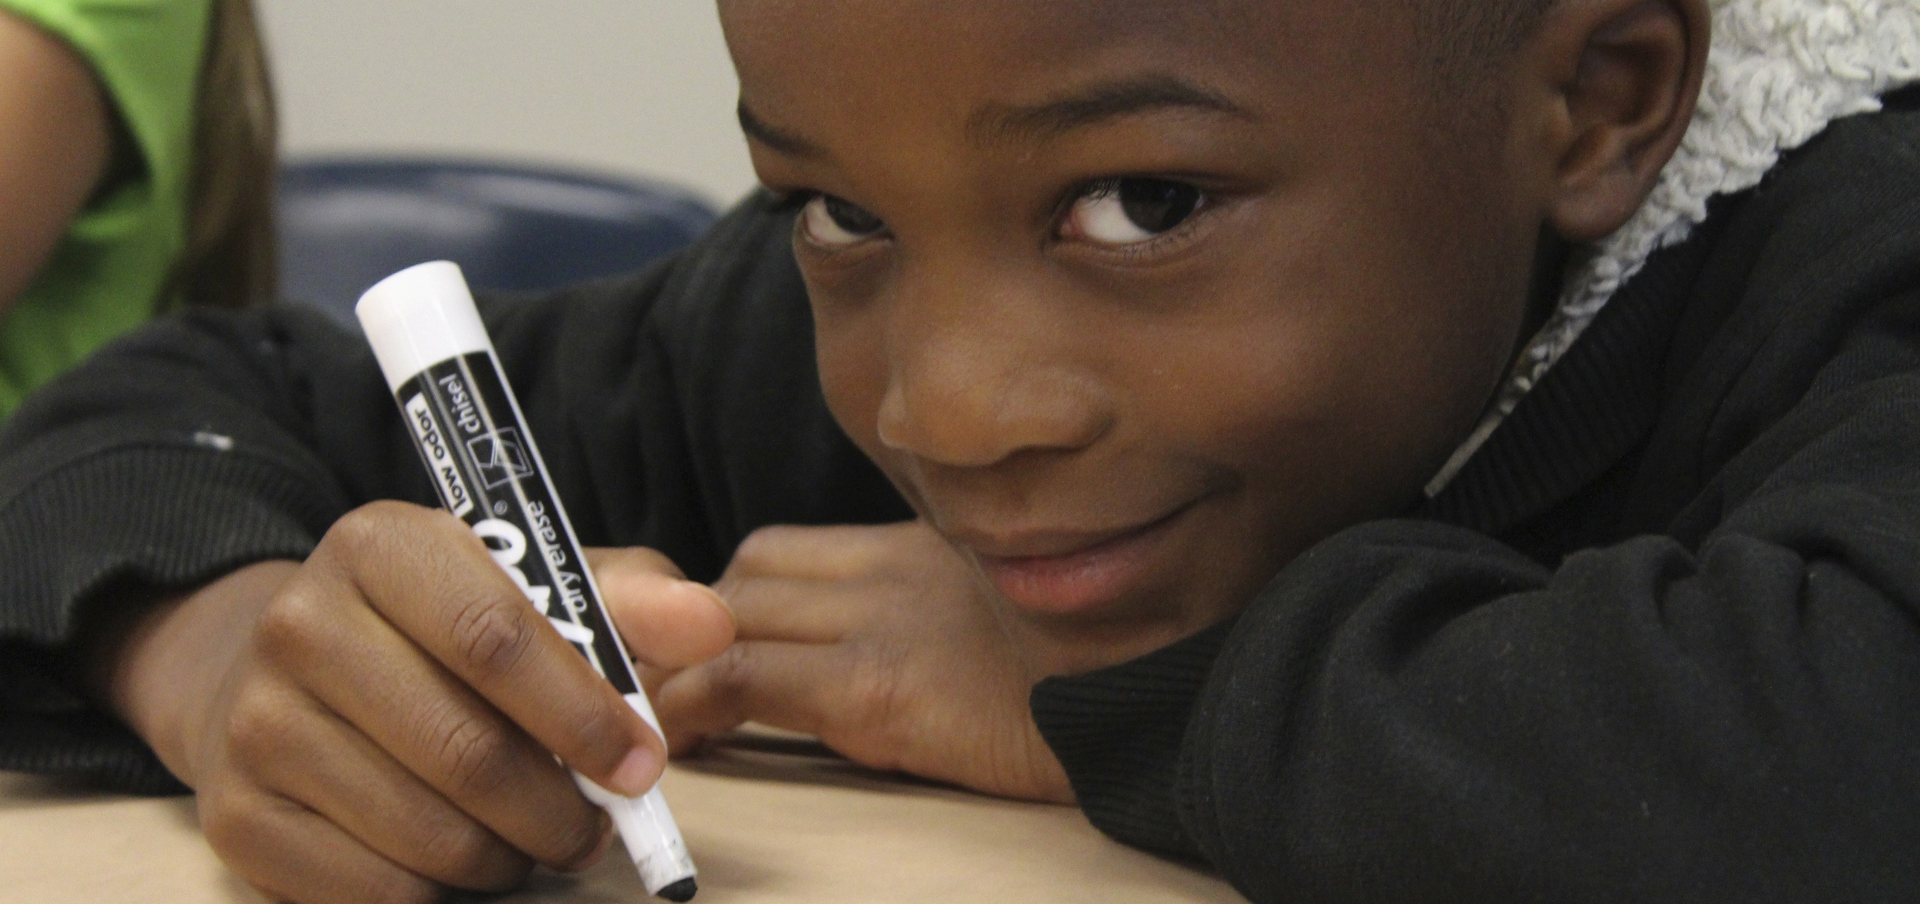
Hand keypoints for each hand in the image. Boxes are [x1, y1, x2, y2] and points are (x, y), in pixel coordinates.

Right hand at [94, 501, 733, 903]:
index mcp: (383, 545)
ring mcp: (256, 724)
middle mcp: (301, 624)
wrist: (288, 666)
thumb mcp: (535, 586)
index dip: (582, 714)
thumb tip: (712, 625)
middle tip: (594, 829)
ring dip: (507, 859)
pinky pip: (370, 893)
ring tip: (528, 840)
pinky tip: (456, 861)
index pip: (496, 637)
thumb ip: (628, 601)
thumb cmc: (443, 626)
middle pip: (466, 751)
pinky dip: (437, 895)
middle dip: (558, 811)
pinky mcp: (233, 816)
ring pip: (426, 835)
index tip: (641, 765)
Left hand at [646, 520, 1085, 803]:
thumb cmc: (1114, 669)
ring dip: (687, 660)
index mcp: (933, 548)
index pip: (790, 551)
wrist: (1161, 696)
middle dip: (700, 627)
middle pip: (749, 571)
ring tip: (667, 718)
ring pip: (730, 612)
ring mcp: (887, 621)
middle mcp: (900, 567)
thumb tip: (922, 652)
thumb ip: (963, 606)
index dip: (734, 601)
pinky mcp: (882, 685)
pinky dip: (697, 704)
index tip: (713, 654)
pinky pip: (744, 677)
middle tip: (682, 690)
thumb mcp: (1030, 610)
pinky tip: (686, 743)